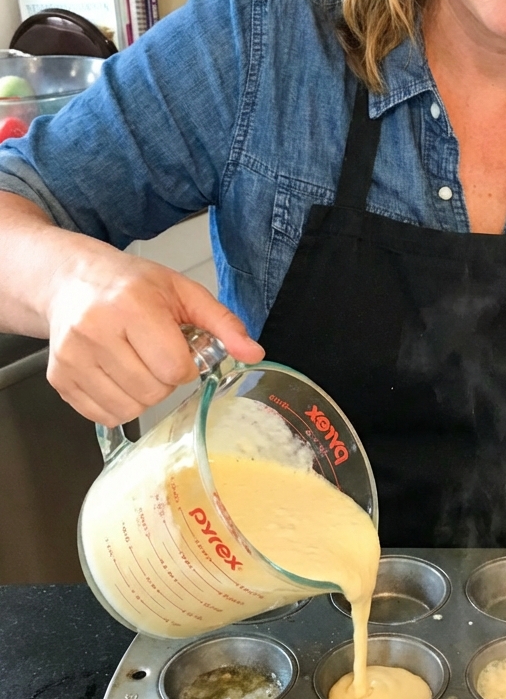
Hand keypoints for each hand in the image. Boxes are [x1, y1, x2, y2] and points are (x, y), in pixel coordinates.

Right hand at [44, 236, 263, 425]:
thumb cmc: (132, 285)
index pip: (174, 367)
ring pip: (128, 409)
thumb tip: (254, 353)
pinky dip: (119, 404)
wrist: (71, 282)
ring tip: (137, 364)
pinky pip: (103, 416)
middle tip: (156, 355)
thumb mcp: (183, 292)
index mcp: (131, 305)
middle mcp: (95, 331)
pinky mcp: (58, 379)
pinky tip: (117, 376)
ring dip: (143, 395)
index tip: (179, 349)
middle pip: (152, 391)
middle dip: (164, 380)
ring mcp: (72, 358)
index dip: (185, 365)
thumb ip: (222, 323)